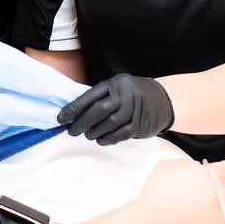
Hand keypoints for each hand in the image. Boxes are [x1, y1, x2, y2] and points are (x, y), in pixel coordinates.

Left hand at [56, 74, 173, 144]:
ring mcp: (134, 109)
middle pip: (99, 110)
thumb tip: (75, 112)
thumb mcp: (117, 88)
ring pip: (109, 123)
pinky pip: (120, 134)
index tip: (61, 118)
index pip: (90, 96)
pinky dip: (108, 139)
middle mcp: (125, 94)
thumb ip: (101, 97)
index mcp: (115, 83)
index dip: (74, 108)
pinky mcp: (140, 124)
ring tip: (87, 135)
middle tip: (72, 131)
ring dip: (94, 132)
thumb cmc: (132, 95)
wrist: (163, 99)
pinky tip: (100, 140)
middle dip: (82, 122)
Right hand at [134, 159, 224, 223]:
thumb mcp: (168, 166)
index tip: (216, 177)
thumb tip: (194, 169)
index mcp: (212, 177)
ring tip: (187, 213)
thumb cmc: (159, 195)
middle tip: (195, 196)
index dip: (223, 172)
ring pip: (220, 211)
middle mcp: (222, 197)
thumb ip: (187, 164)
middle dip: (214, 193)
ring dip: (209, 210)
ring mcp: (221, 218)